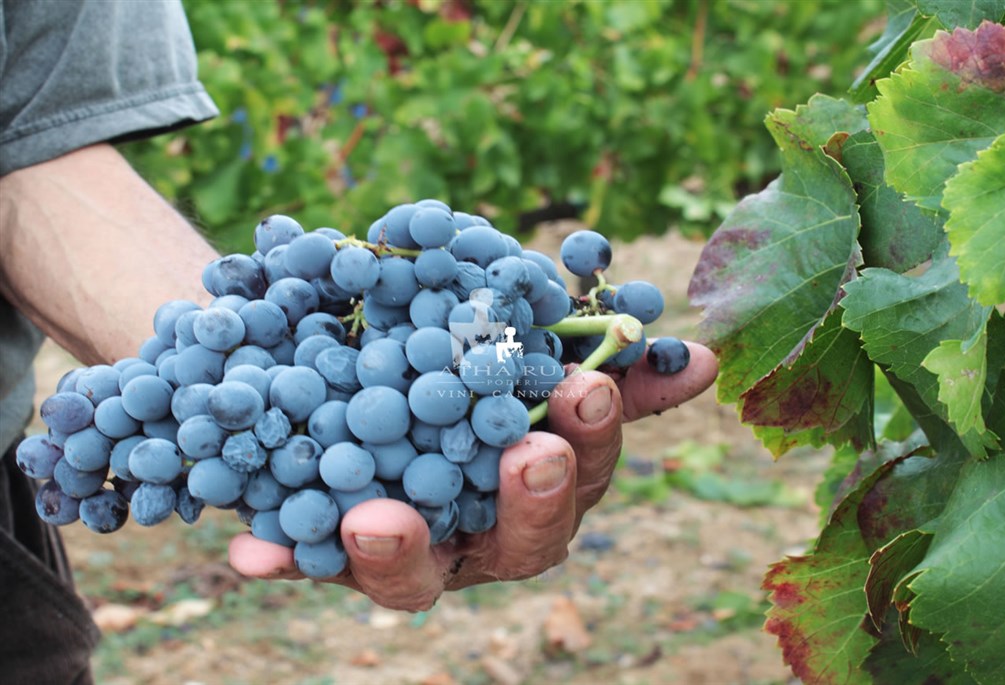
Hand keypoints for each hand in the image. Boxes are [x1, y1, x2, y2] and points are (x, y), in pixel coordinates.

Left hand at [228, 340, 717, 610]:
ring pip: (418, 578)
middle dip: (529, 499)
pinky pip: (312, 566)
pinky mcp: (334, 559)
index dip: (592, 437)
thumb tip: (701, 361)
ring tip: (374, 519)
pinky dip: (286, 559)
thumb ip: (599, 358)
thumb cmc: (460, 360)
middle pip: (522, 543)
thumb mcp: (520, 345)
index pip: (581, 472)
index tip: (590, 385)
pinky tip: (250, 554)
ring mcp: (413, 555)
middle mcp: (484, 534)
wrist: (358, 371)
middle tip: (528, 453)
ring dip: (398, 553)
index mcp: (538, 483)